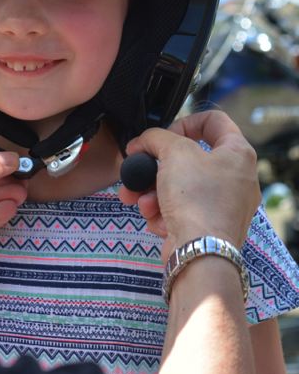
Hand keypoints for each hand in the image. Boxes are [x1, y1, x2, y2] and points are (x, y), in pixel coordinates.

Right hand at [119, 110, 258, 260]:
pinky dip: (161, 210)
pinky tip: (153, 217)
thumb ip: (155, 136)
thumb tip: (142, 142)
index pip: (212, 120)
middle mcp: (236, 178)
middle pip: (187, 157)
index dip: (183, 122)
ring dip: (151, 190)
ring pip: (178, 185)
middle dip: (155, 164)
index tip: (164, 136)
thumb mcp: (173, 151)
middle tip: (138, 166)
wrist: (200, 253)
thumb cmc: (196, 198)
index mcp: (237, 153)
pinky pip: (180, 208)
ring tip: (136, 198)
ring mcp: (223, 204)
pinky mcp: (209, 225)